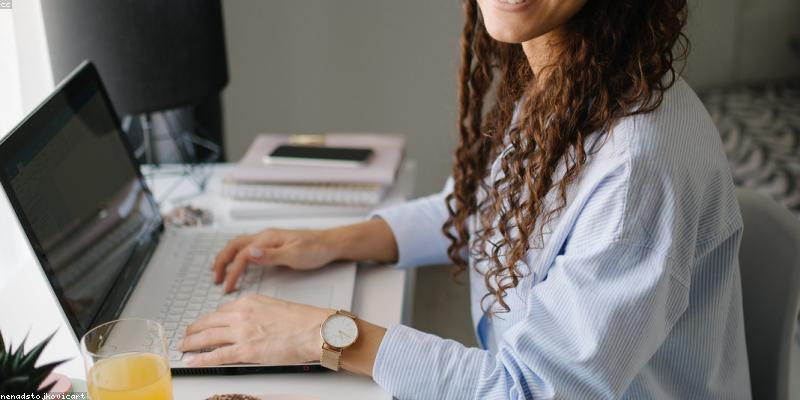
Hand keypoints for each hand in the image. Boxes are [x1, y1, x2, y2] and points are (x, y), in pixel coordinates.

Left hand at [180, 294, 329, 365]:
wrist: (314, 330)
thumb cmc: (302, 320)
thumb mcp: (274, 307)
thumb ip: (256, 312)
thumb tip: (249, 323)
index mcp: (249, 302)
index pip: (221, 311)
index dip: (208, 320)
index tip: (202, 324)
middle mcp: (241, 314)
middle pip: (209, 322)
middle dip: (193, 330)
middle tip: (185, 335)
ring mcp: (242, 332)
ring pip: (207, 337)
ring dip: (191, 343)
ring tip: (183, 347)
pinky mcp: (246, 350)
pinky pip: (216, 355)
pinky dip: (200, 359)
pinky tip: (192, 360)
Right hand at [213, 228, 339, 292]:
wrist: (331, 244)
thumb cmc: (316, 249)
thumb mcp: (295, 255)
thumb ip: (271, 255)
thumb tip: (250, 252)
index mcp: (268, 238)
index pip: (242, 254)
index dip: (233, 271)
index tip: (228, 287)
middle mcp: (265, 236)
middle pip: (234, 245)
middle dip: (222, 261)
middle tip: (216, 278)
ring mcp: (269, 239)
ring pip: (240, 245)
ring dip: (227, 257)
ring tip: (218, 271)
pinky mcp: (273, 245)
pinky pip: (249, 248)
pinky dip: (238, 256)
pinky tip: (238, 265)